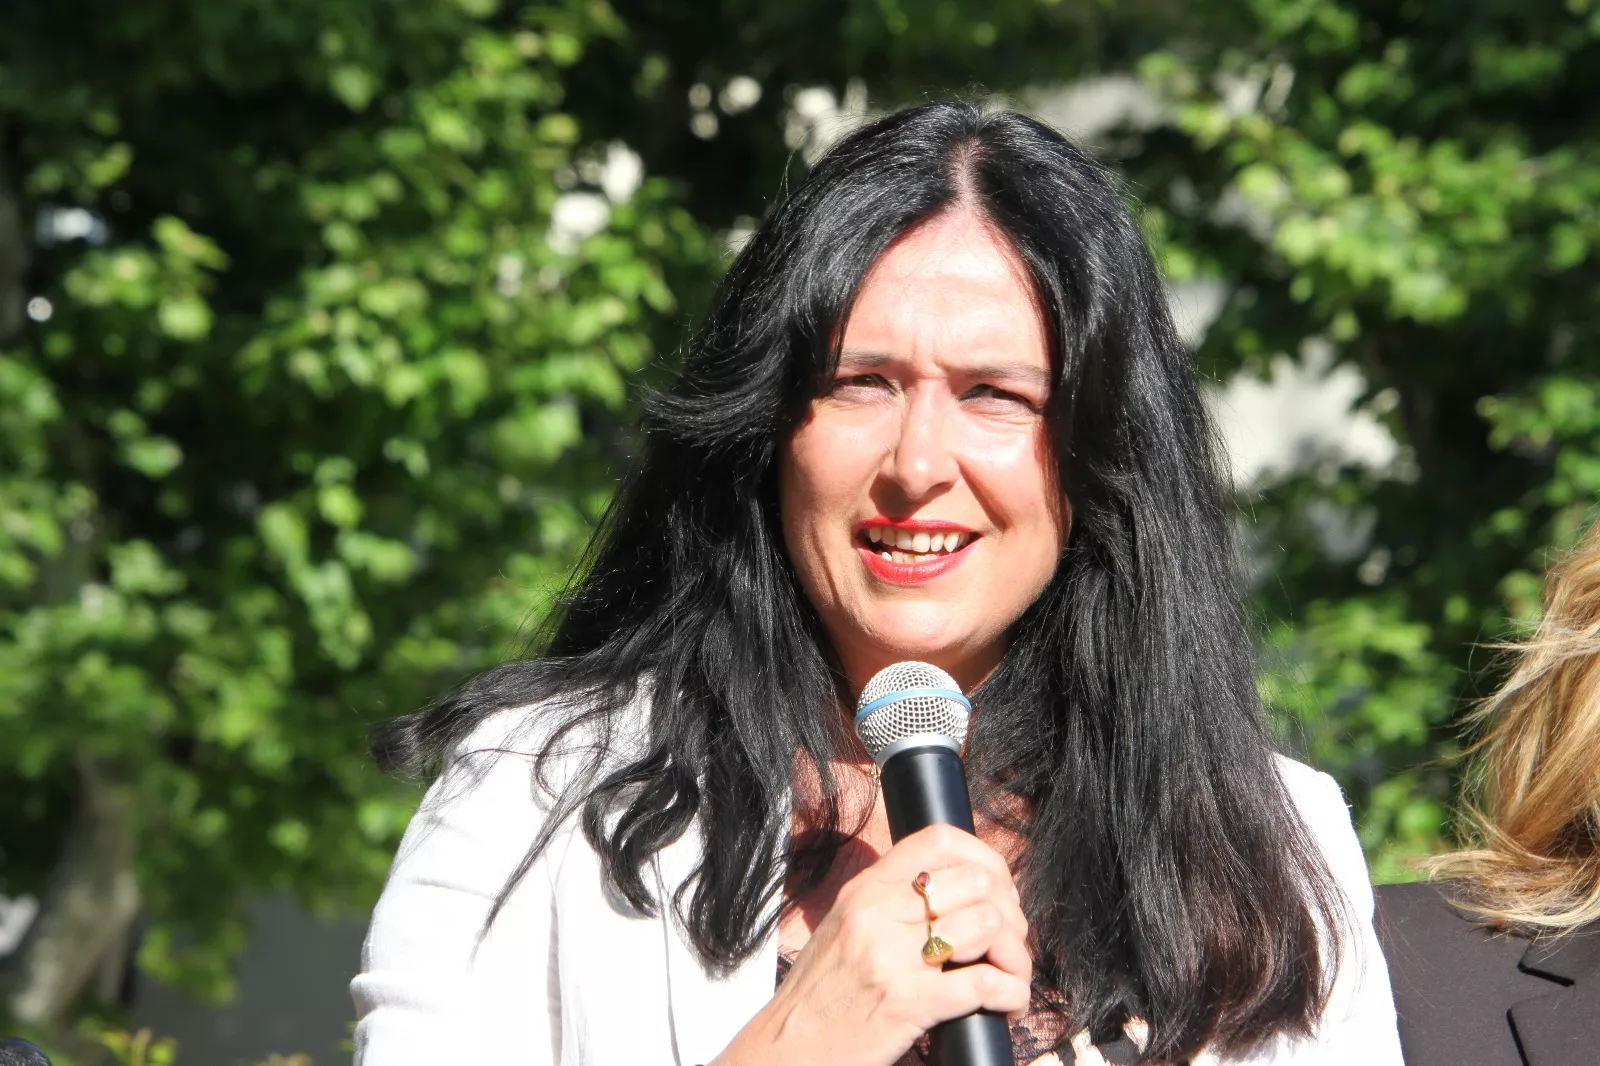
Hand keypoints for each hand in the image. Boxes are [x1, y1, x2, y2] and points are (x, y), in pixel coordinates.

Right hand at [713, 823, 1030, 1065]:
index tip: (998, 888)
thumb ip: (889, 903)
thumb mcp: (843, 927)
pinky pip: (984, 983)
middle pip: (976, 882)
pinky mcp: (907, 1003)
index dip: (984, 857)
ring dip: (1015, 954)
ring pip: (987, 924)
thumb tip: (953, 891)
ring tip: (1009, 975)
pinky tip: (1008, 1003)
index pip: (938, 841)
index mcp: (864, 890)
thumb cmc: (821, 996)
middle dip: (1009, 912)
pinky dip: (1011, 992)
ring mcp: (890, 957)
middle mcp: (876, 914)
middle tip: (1008, 942)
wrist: (787, 1049)